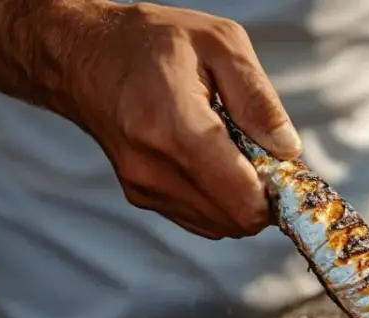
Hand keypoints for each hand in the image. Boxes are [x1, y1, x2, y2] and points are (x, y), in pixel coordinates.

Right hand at [56, 2, 300, 238]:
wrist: (81, 53)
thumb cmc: (150, 41)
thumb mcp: (220, 44)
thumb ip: (259, 100)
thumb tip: (287, 151)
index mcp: (177, 128)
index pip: (243, 199)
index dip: (277, 193)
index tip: (283, 166)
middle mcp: (155, 168)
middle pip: (236, 219)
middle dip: (262, 197)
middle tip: (261, 155)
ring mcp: (145, 187)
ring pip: (220, 225)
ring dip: (240, 200)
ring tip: (232, 152)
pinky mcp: (140, 195)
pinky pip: (200, 219)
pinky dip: (218, 200)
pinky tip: (211, 162)